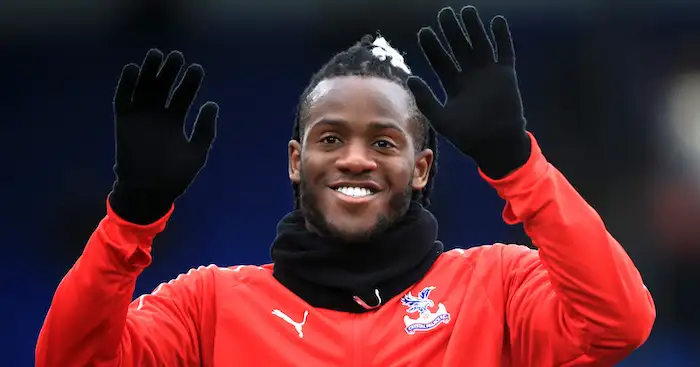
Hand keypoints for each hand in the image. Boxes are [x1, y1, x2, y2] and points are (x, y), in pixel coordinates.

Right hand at [109, 49, 218, 223]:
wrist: (148, 192)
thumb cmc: (175, 176)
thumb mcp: (196, 152)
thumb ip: (205, 129)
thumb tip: (212, 104)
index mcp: (175, 121)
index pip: (183, 95)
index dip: (190, 81)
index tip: (196, 68)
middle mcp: (158, 116)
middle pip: (164, 86)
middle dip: (170, 71)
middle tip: (176, 55)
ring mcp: (140, 118)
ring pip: (144, 88)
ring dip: (149, 71)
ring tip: (156, 54)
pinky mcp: (123, 122)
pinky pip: (123, 99)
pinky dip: (126, 84)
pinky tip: (133, 69)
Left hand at [408, 6, 529, 178]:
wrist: (495, 144)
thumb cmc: (467, 136)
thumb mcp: (441, 118)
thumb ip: (426, 99)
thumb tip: (410, 78)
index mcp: (453, 84)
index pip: (440, 60)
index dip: (432, 46)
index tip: (424, 31)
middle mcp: (469, 75)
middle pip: (459, 47)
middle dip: (451, 31)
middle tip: (444, 13)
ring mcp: (488, 73)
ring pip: (479, 44)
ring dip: (474, 28)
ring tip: (467, 10)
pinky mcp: (505, 75)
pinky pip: (504, 51)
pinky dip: (502, 37)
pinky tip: (497, 21)